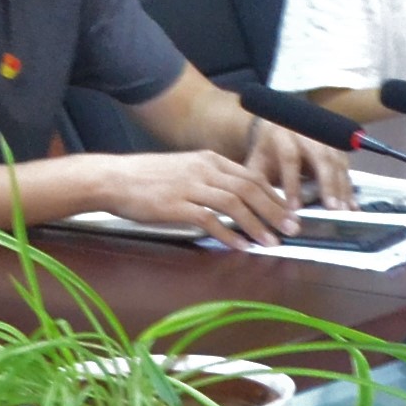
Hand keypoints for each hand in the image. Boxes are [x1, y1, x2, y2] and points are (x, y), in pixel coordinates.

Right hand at [94, 149, 301, 244]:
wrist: (114, 178)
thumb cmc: (146, 177)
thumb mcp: (184, 169)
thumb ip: (209, 179)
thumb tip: (234, 197)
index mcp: (208, 159)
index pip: (251, 175)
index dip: (274, 195)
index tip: (288, 212)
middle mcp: (204, 169)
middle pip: (250, 188)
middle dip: (275, 210)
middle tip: (292, 228)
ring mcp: (190, 186)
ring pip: (235, 204)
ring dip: (257, 224)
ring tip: (271, 241)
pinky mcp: (176, 205)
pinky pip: (210, 220)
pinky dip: (229, 234)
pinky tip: (241, 246)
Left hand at [235, 114, 357, 215]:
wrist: (278, 129)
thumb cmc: (266, 153)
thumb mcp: (256, 165)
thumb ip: (258, 186)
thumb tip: (263, 213)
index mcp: (282, 135)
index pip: (289, 159)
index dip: (292, 184)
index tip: (294, 209)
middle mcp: (306, 134)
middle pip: (321, 157)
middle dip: (328, 184)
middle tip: (331, 209)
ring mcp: (324, 139)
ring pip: (337, 162)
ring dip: (342, 187)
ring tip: (343, 211)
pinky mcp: (336, 147)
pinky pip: (345, 167)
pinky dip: (349, 186)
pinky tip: (351, 204)